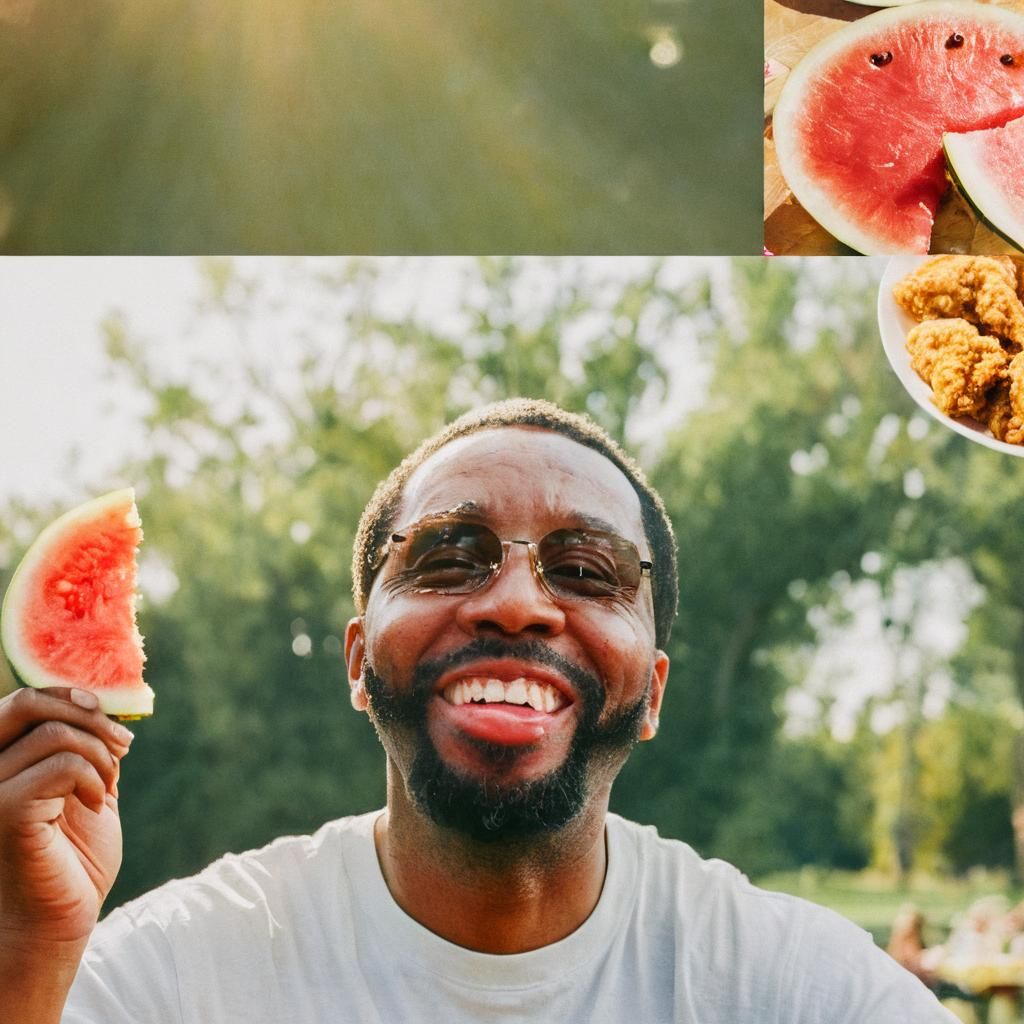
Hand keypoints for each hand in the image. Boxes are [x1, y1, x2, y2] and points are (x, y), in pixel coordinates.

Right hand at [0, 687, 132, 946]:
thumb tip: (100, 701)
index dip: (64, 694)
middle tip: (121, 744)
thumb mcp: (83, 787)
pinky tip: (98, 805)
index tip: (101, 707)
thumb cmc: (70, 860)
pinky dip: (94, 777)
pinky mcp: (3, 813)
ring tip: (106, 787)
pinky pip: (62, 765)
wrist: (57, 923)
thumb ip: (81, 746)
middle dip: (85, 713)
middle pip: (24, 704)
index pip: (20, 703)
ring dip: (99, 755)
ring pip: (55, 735)